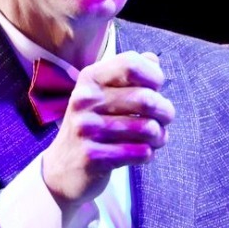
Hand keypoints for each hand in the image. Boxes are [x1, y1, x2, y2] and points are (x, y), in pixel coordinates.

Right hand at [40, 51, 174, 211]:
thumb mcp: (103, 94)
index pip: (131, 64)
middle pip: (146, 99)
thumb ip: (128, 74)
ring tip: (155, 138)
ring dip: (160, 136)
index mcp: (90, 79)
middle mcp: (85, 100)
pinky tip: (141, 152)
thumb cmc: (92, 126)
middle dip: (165, 111)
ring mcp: (86, 129)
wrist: (62, 168)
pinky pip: (140, 152)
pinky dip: (148, 153)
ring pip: (147, 129)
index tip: (157, 89)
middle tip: (165, 118)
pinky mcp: (93, 157)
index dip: (154, 76)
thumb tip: (152, 59)